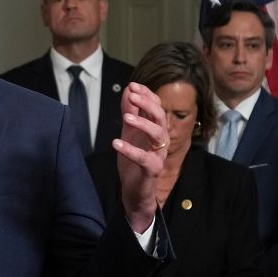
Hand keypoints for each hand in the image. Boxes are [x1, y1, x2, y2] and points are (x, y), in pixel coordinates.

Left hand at [113, 82, 167, 232]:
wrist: (134, 191)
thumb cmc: (133, 160)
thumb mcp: (129, 132)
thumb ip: (129, 112)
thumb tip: (128, 90)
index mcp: (155, 130)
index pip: (157, 107)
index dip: (147, 95)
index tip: (133, 85)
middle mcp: (161, 140)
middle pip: (161, 117)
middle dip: (147, 104)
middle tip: (133, 95)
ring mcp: (158, 155)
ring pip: (158, 135)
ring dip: (143, 123)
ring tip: (126, 117)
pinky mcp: (152, 170)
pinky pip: (145, 159)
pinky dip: (130, 150)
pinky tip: (116, 143)